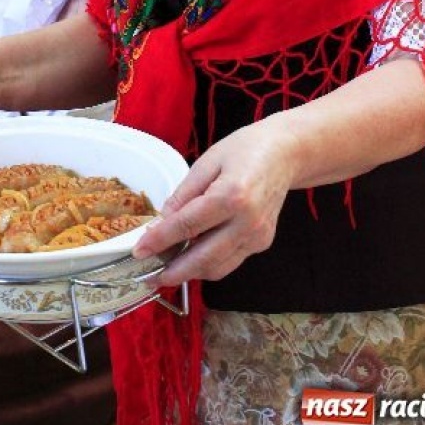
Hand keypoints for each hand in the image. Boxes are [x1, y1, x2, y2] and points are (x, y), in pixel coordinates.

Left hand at [132, 118, 294, 285]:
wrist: (285, 153)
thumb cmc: (245, 149)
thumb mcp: (208, 161)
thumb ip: (184, 194)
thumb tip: (162, 222)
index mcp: (232, 195)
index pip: (187, 226)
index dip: (160, 240)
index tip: (139, 251)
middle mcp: (247, 221)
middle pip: (203, 258)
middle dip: (173, 271)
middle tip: (149, 276)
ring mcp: (258, 236)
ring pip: (217, 268)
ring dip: (190, 273)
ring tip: (167, 269)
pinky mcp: (262, 242)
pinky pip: (230, 261)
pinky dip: (209, 264)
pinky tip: (193, 256)